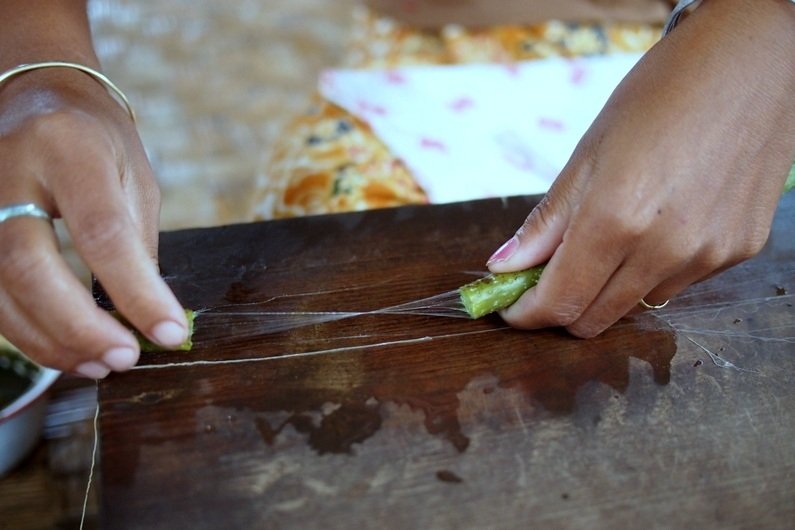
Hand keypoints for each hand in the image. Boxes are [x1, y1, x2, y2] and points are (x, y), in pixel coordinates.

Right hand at [0, 66, 188, 376]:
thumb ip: (138, 244)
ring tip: (100, 364)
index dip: (136, 290)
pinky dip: (28, 331)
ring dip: (51, 341)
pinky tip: (65, 349)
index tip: (170, 331)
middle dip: (78, 326)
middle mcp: (8, 170)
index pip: (101, 231)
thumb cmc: (98, 141)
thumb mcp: (135, 178)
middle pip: (27, 265)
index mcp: (68, 148)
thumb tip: (150, 317)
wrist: (36, 96)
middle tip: (124, 359)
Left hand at [487, 0, 794, 336]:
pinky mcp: (738, 251)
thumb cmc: (660, 96)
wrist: (752, 64)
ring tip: (612, 236)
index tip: (514, 307)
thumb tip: (503, 267)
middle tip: (549, 277)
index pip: (559, 303)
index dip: (528, 313)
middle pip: (594, 319)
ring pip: (636, 304)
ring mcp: (706, 255)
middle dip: (563, 308)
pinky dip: (655, 269)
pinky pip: (679, 283)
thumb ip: (546, 223)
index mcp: (615, 220)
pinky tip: (661, 224)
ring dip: (610, 287)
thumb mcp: (588, 155)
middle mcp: (664, 250)